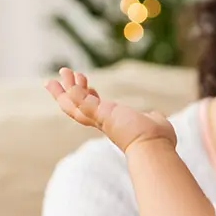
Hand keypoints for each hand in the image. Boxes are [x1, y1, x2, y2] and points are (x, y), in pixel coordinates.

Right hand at [45, 67, 174, 151]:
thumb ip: (151, 117)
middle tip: (57, 80)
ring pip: (73, 105)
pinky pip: (80, 100)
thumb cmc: (157, 139)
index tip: (89, 85)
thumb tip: (155, 116)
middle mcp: (103, 123)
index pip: (96, 109)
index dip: (89, 96)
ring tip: (61, 71)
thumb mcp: (153, 122)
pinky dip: (72, 89)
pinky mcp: (100, 114)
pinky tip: (69, 76)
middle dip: (66, 94)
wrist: (154, 145)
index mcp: (114, 124)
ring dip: (64, 89)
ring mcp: (100, 120)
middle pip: (76, 109)